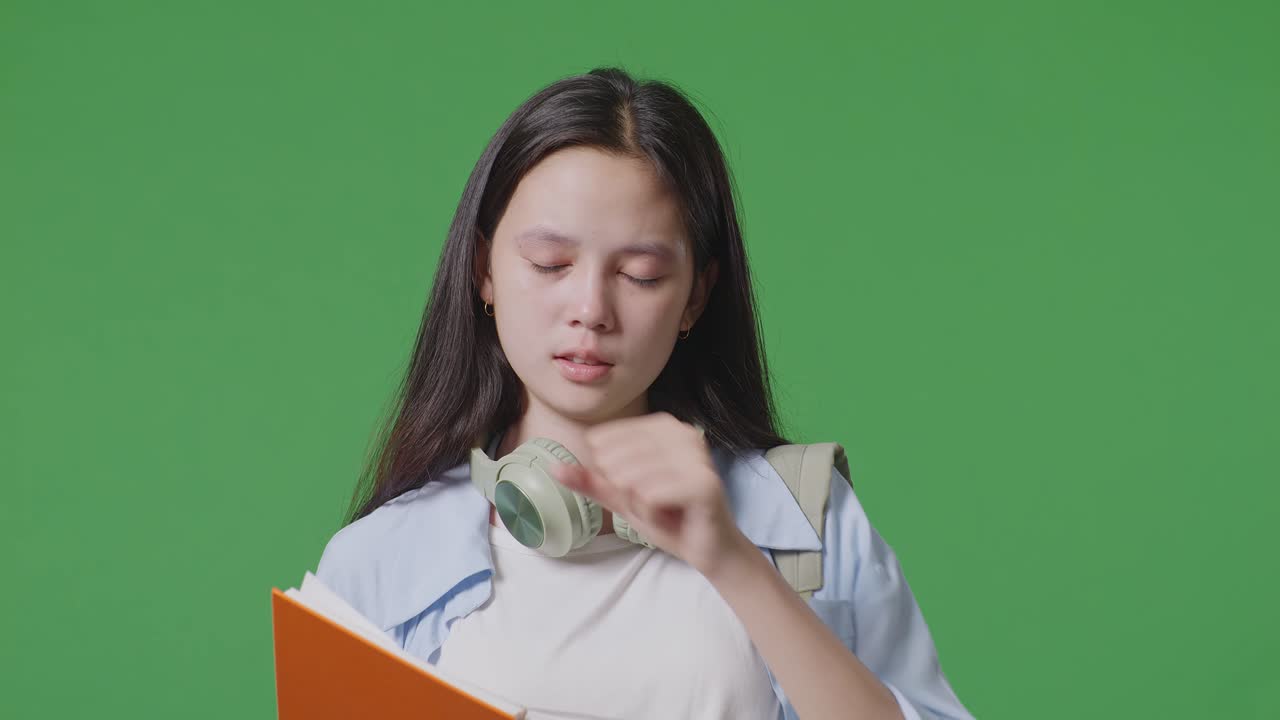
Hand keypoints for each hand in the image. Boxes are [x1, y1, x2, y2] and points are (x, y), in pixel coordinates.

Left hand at [551, 411, 751, 577]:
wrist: (708, 550)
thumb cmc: (669, 518)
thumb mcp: (622, 496)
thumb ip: (591, 480)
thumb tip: (553, 467)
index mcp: (663, 426)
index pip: (603, 442)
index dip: (611, 476)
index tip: (642, 489)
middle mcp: (682, 432)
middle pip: (614, 461)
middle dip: (626, 492)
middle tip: (655, 503)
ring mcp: (696, 455)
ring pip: (630, 479)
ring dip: (640, 505)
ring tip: (665, 509)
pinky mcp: (703, 482)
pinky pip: (649, 495)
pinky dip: (653, 513)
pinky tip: (674, 516)